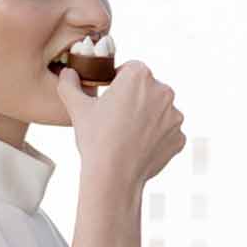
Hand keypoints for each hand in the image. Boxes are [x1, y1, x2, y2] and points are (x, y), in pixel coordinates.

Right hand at [55, 60, 184, 190]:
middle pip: (148, 89)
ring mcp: (175, 116)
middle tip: (117, 119)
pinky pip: (167, 133)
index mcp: (140, 75)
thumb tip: (67, 73)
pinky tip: (139, 148)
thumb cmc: (96, 138)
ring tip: (128, 135)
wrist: (114, 176)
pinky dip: (157, 138)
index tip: (111, 98)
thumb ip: (69, 84)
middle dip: (136, 99)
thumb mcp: (77, 108)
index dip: (118, 83)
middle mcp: (164, 91)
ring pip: (159, 111)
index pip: (130, 70)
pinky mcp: (179, 137)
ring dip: (148, 118)